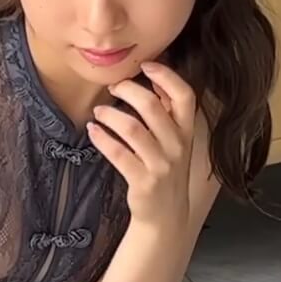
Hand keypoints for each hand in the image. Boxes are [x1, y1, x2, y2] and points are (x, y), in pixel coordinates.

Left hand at [87, 62, 196, 230]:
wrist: (166, 216)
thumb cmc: (165, 171)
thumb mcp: (176, 141)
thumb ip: (169, 112)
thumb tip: (155, 78)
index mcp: (187, 132)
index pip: (185, 95)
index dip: (166, 76)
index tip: (146, 65)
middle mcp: (177, 146)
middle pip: (151, 106)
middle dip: (127, 90)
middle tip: (113, 87)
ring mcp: (161, 165)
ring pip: (132, 128)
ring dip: (110, 114)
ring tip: (99, 112)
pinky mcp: (143, 181)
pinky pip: (118, 153)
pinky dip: (102, 138)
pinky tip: (93, 131)